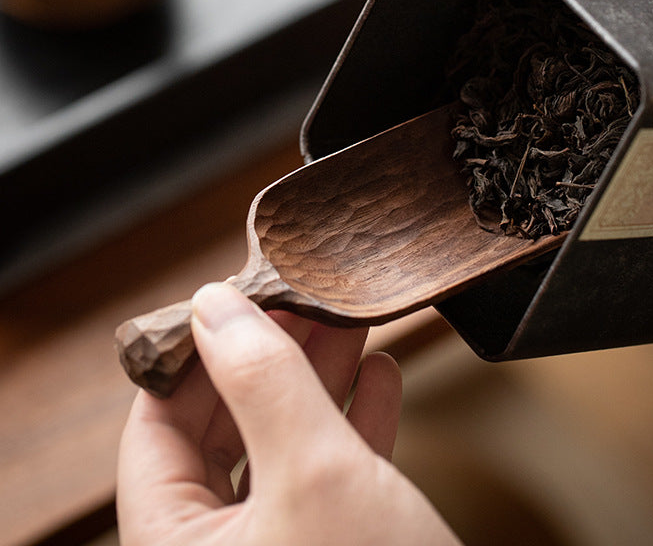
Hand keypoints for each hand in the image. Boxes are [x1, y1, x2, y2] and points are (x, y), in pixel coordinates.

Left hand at [117, 282, 460, 544]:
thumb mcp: (314, 474)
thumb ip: (263, 383)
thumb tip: (215, 304)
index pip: (155, 428)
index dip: (192, 354)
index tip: (232, 295)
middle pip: (224, 430)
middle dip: (267, 358)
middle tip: (300, 297)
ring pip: (281, 445)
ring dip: (316, 379)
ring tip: (345, 320)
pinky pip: (329, 473)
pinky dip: (354, 420)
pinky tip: (380, 377)